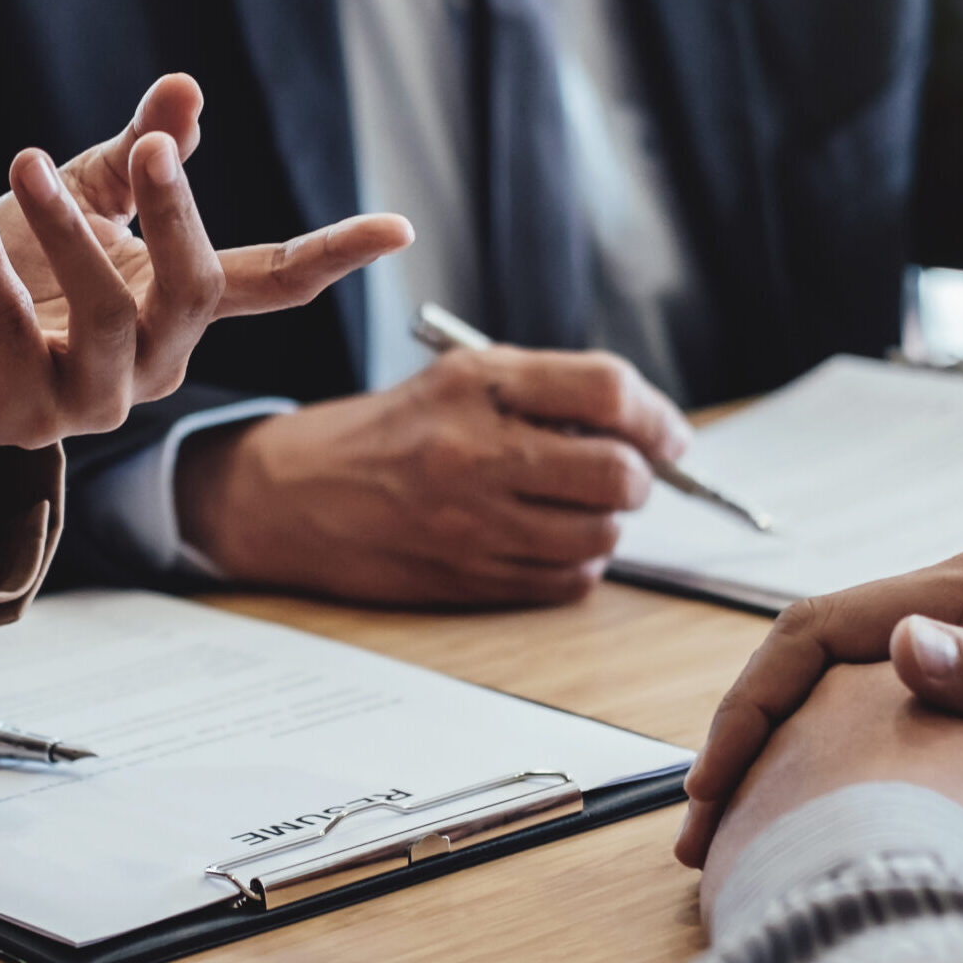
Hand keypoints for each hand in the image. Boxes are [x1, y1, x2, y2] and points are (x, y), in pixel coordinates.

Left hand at [0, 74, 411, 481]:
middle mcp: (154, 362)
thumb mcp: (81, 199)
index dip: (333, 255)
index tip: (400, 225)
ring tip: (22, 162)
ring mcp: (93, 400)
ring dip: (65, 231)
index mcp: (179, 308)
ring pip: (107, 316)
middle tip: (152, 149)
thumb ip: (135, 157)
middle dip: (177, 216)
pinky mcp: (22, 418)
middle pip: (195, 291)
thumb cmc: (16, 275)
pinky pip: (16, 336)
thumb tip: (186, 90)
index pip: (270, 282)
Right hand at [177, 345, 692, 604]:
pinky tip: (545, 541)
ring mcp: (471, 522)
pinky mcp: (467, 577)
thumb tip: (644, 428)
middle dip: (640, 477)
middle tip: (624, 473)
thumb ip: (545, 393)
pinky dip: (574, 564)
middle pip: (618, 473)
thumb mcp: (457, 380)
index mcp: (477, 385)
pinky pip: (565, 582)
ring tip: (574, 507)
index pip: (607, 390)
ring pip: (599, 535)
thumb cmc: (384, 434)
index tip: (668, 436)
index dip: (656, 416)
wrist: (293, 495)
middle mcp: (474, 452)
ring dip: (606, 523)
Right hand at [680, 548, 962, 868]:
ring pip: (825, 682)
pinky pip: (861, 704)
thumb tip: (900, 644)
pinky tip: (804, 802)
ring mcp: (957, 636)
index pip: (815, 629)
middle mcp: (950, 604)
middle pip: (803, 655)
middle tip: (702, 823)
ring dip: (770, 745)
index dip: (751, 703)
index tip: (716, 784)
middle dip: (741, 733)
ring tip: (735, 823)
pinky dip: (814, 752)